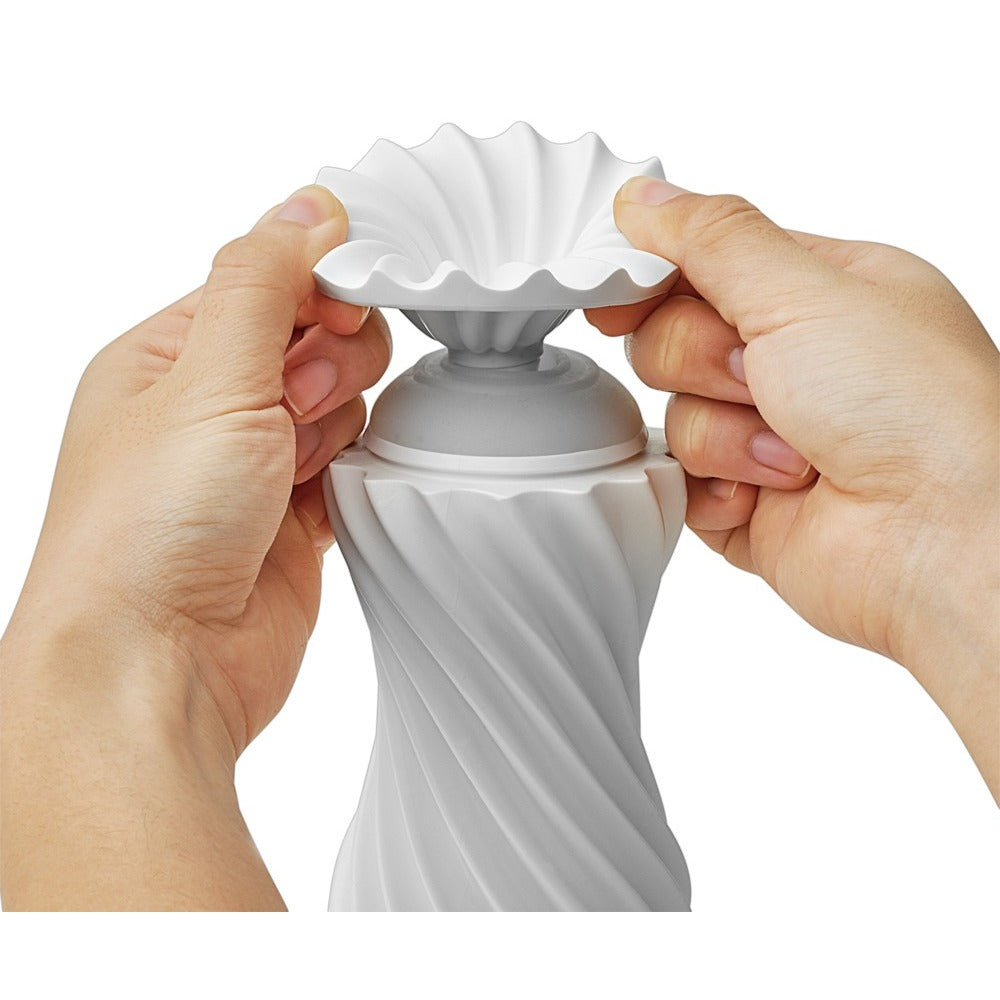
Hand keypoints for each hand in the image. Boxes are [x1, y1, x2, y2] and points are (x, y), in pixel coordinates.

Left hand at [1, 186, 389, 907]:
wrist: (157, 669)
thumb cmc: (146, 534)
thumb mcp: (207, 375)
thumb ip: (265, 279)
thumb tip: (310, 206)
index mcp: (167, 358)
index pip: (267, 281)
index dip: (318, 287)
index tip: (342, 311)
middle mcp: (209, 409)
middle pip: (316, 340)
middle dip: (328, 365)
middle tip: (297, 404)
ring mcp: (254, 468)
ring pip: (343, 404)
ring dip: (337, 424)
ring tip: (296, 464)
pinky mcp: (295, 521)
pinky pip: (352, 467)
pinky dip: (354, 470)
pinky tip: (330, 488)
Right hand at [587, 179, 998, 800]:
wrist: (942, 539)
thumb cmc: (918, 410)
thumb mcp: (807, 290)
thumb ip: (713, 239)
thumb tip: (647, 198)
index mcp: (820, 293)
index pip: (704, 262)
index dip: (653, 274)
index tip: (615, 289)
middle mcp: (793, 363)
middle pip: (672, 338)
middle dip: (704, 360)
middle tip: (757, 375)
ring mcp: (769, 436)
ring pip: (675, 415)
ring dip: (725, 435)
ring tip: (794, 453)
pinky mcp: (748, 503)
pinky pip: (681, 485)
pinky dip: (716, 491)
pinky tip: (772, 496)